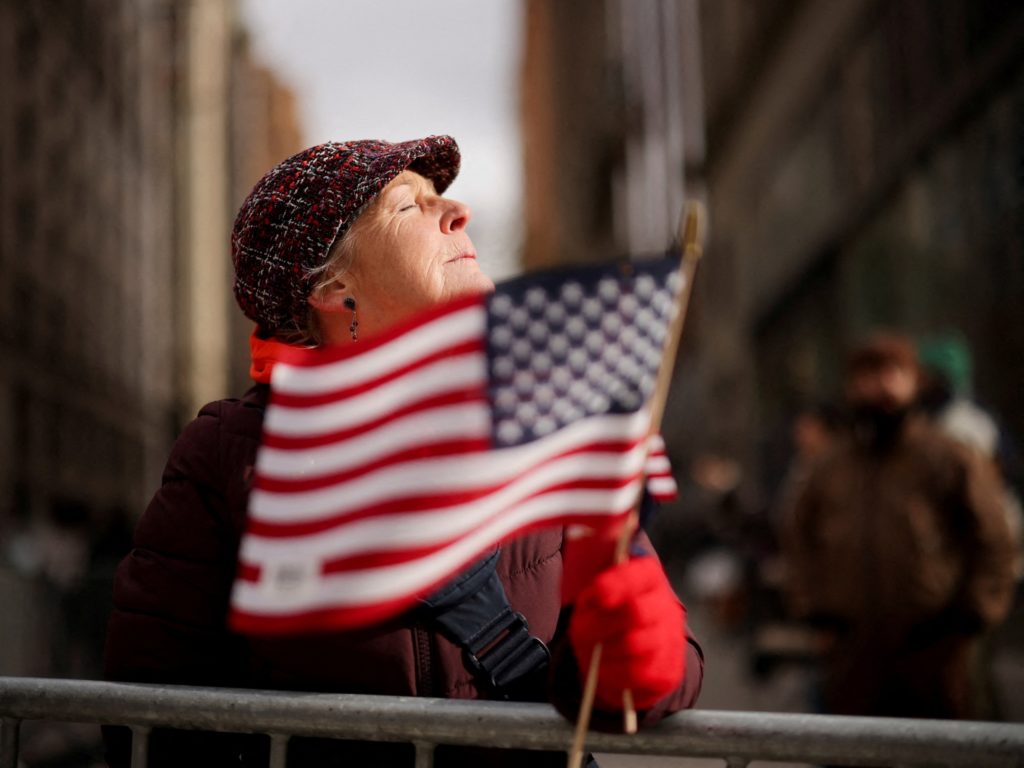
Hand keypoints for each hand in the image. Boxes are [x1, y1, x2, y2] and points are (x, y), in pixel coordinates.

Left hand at [568, 556, 685, 709]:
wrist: (626, 655)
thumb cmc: (605, 613)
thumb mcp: (596, 586)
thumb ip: (598, 556)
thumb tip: (608, 529)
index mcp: (648, 577)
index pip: (641, 573)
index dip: (620, 581)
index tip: (598, 593)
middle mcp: (666, 606)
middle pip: (637, 612)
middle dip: (603, 623)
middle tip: (583, 631)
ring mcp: (670, 640)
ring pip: (634, 645)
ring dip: (604, 650)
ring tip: (595, 650)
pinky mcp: (668, 672)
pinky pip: (637, 675)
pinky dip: (613, 673)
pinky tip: (606, 667)